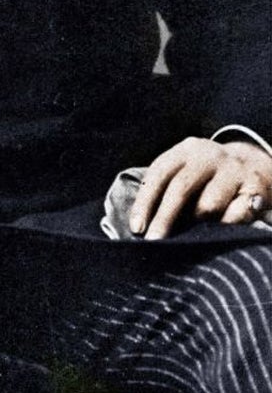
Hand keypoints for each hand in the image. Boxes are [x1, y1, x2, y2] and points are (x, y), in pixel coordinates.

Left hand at [129, 137, 271, 239]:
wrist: (255, 164)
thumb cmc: (208, 176)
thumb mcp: (187, 170)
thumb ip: (167, 188)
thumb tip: (144, 224)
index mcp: (187, 150)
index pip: (159, 173)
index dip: (145, 201)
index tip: (136, 228)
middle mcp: (209, 156)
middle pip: (181, 188)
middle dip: (164, 218)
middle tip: (154, 242)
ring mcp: (234, 170)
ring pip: (208, 206)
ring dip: (198, 224)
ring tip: (197, 229)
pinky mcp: (255, 188)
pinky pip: (234, 217)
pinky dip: (225, 227)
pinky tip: (222, 229)